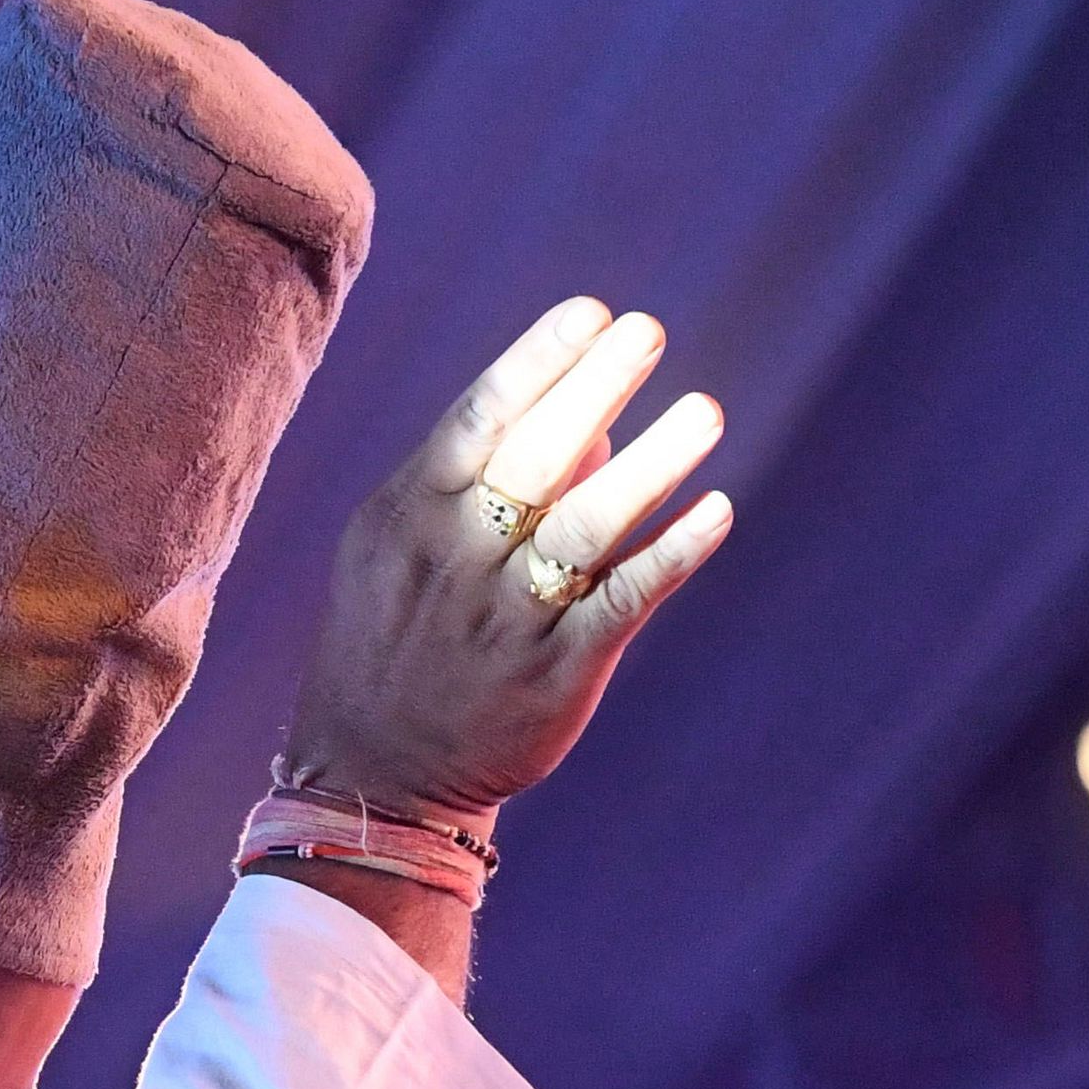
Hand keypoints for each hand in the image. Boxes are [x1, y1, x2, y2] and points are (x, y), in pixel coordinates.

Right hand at [285, 297, 732, 819]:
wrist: (372, 776)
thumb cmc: (396, 642)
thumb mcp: (402, 552)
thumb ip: (482, 485)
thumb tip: (595, 426)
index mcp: (411, 516)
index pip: (478, 421)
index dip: (537, 363)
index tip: (591, 312)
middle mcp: (456, 560)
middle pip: (532, 458)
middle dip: (591, 388)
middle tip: (645, 331)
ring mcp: (506, 619)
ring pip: (583, 526)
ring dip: (651, 464)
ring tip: (705, 411)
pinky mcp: (554, 673)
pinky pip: (620, 602)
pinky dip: (670, 554)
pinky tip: (716, 511)